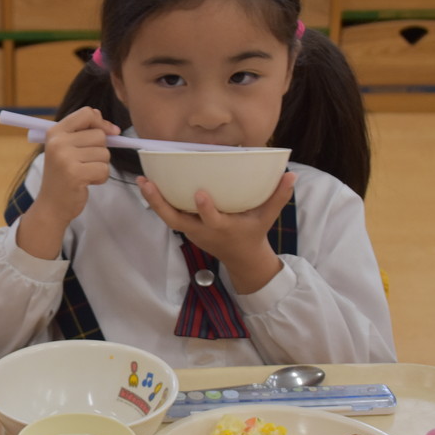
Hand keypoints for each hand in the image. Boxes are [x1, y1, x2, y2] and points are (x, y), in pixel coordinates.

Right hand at [17, 107, 119, 258]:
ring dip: (100, 166)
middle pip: (100, 135)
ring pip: (105, 154)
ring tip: (84, 173)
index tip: (110, 133)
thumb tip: (104, 119)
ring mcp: (65, 158)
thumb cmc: (63, 176)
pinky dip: (100, 178)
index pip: (87, 113)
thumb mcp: (66, 148)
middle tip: (84, 163)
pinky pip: (104, 169)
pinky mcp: (75, 174)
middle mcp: (58, 142)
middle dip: (100, 151)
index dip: (102, 122)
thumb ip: (82, 131)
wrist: (52, 205)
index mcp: (55, 132)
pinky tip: (86, 182)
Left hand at [140, 171, 297, 293]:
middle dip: (160, 204)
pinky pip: (169, 216)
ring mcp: (191, 231)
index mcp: (222, 228)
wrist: (241, 259)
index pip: (211, 219)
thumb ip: (278, 197)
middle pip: (175, 220)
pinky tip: (148, 185)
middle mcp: (202, 231)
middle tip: (147, 184)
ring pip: (167, 218)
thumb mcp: (267, 218)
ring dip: (153, 201)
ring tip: (142, 181)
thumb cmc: (253, 234)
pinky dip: (158, 203)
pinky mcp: (186, 228)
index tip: (199, 193)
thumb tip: (291, 175)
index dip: (205, 208)